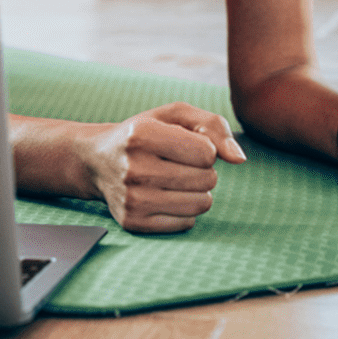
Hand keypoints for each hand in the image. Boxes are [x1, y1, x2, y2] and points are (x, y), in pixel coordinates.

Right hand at [77, 103, 246, 233]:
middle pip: (207, 179)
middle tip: (178, 163)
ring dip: (197, 191)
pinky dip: (184, 210)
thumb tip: (240, 158)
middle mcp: (133, 168)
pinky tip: (164, 195)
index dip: (204, 148)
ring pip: (200, 204)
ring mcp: (131, 199)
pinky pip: (186, 223)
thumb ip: (213, 126)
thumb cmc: (144, 132)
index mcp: (141, 134)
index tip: (183, 144)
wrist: (97, 160)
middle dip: (202, 170)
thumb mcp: (174, 115)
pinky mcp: (133, 222)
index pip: (207, 153)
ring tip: (175, 179)